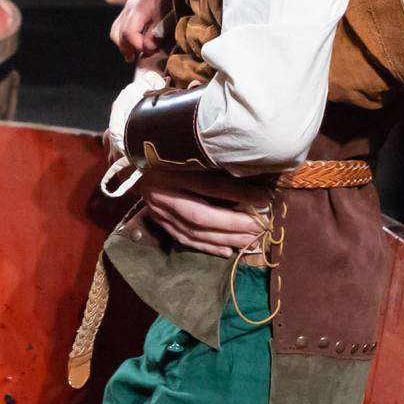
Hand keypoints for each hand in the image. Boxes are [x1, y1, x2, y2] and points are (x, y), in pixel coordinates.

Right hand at [111, 0, 173, 62]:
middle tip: (146, 54)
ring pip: (115, 32)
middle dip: (130, 48)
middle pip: (118, 34)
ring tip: (137, 55)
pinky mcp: (130, 11)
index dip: (138, 46)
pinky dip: (125, 39)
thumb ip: (160, 31)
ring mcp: (128, 8)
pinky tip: (135, 48)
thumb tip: (147, 46)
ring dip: (125, 45)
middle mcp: (130, 6)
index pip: (128, 33)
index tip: (153, 51)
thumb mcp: (174, 17)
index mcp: (139, 7)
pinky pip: (119, 28)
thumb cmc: (179, 2)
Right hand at [138, 166, 269, 256]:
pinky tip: (228, 251)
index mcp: (172, 170)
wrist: (140, 157)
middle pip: (202, 215)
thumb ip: (217, 167)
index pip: (210, 186)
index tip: (264, 199)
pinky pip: (185, 240)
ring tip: (250, 240)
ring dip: (225, 239)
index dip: (239, 194)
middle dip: (234, 224)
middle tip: (259, 226)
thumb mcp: (193, 153)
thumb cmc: (175, 152)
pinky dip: (208, 247)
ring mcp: (159, 211)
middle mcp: (163, 193)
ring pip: (195, 232)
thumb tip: (253, 184)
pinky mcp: (159, 222)